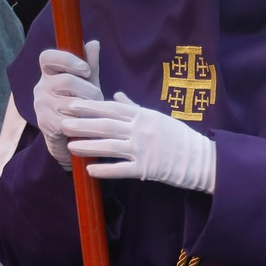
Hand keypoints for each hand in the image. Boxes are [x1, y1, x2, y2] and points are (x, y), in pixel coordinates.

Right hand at [33, 42, 102, 169]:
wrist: (73, 140)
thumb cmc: (82, 108)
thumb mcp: (88, 85)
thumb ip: (90, 65)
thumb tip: (94, 43)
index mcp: (49, 74)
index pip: (47, 57)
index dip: (67, 59)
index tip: (86, 70)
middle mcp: (41, 88)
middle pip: (66, 81)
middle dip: (89, 91)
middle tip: (98, 99)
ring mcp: (41, 106)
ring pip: (71, 102)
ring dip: (90, 109)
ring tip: (96, 114)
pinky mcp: (46, 124)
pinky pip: (71, 120)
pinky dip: (85, 122)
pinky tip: (90, 125)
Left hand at [65, 93, 216, 193]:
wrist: (202, 160)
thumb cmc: (181, 138)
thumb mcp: (159, 117)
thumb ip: (135, 107)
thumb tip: (116, 95)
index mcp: (143, 116)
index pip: (112, 109)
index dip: (90, 107)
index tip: (72, 104)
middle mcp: (141, 130)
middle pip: (106, 125)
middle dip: (83, 124)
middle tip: (63, 123)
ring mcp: (144, 150)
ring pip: (110, 146)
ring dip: (89, 146)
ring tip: (70, 145)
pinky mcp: (147, 169)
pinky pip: (122, 170)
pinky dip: (106, 170)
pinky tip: (90, 170)